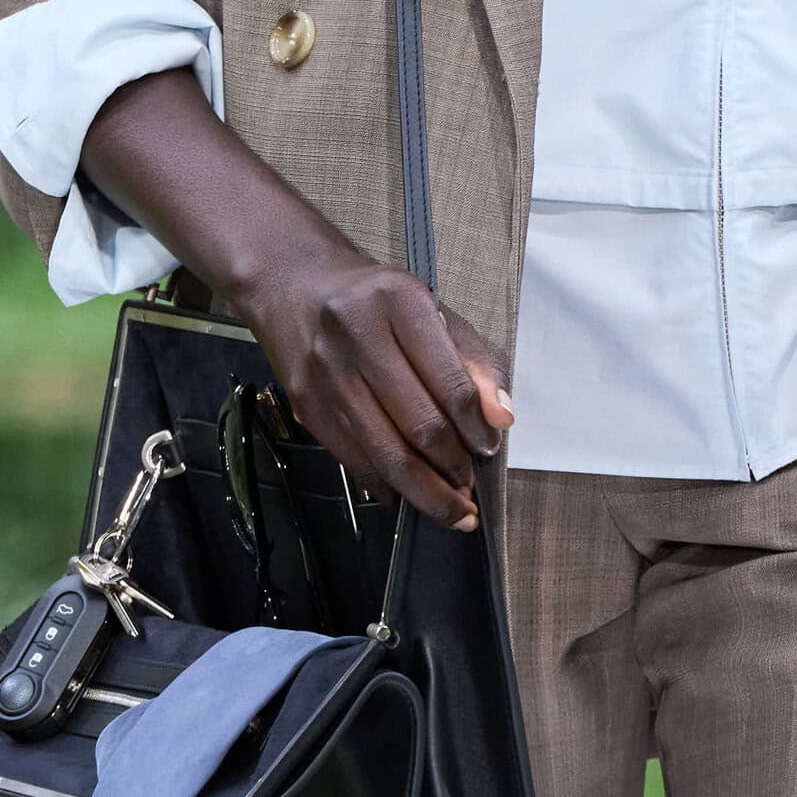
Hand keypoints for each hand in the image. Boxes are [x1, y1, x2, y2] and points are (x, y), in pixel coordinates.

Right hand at [76, 68, 514, 531]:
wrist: (294, 285)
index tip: (489, 449)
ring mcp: (326, 372)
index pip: (450, 383)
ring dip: (424, 491)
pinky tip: (405, 496)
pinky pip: (352, 458)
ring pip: (384, 451)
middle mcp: (358, 334)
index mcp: (400, 301)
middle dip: (452, 468)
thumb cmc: (379, 302)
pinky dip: (383, 485)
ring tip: (451, 510)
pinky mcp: (304, 402)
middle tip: (471, 492)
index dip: (476, 428)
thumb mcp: (434, 313)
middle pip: (418, 424)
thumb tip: (502, 418)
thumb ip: (474, 362)